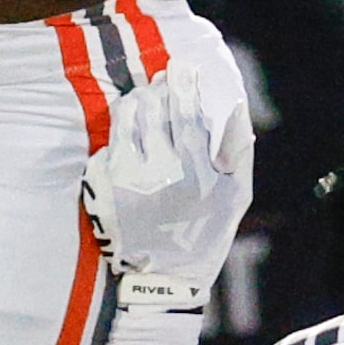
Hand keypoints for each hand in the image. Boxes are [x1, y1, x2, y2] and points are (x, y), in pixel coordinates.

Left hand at [80, 62, 253, 308]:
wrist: (166, 277)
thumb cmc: (208, 231)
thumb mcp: (237, 194)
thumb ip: (239, 147)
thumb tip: (234, 103)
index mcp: (196, 172)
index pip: (187, 114)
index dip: (184, 85)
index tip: (183, 66)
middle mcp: (160, 172)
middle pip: (155, 109)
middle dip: (160, 87)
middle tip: (164, 79)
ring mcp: (128, 179)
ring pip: (128, 118)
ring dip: (137, 100)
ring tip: (146, 98)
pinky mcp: (105, 187)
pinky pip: (110, 141)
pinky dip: (121, 127)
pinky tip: (131, 127)